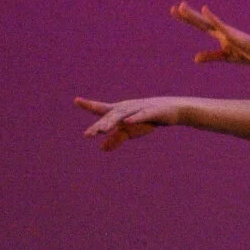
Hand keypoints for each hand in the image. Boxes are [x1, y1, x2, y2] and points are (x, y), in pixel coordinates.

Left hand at [75, 96, 191, 150]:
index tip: (77, 101)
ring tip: (102, 130)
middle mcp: (127, 108)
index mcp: (119, 111)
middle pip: (110, 116)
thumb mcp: (132, 130)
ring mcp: (139, 109)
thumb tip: (102, 148)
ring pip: (123, 116)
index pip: (102, 108)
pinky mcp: (153, 112)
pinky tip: (127, 122)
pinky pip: (142, 115)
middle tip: (88, 134)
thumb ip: (116, 138)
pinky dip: (135, 118)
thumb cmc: (147, 119)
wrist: (172, 108)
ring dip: (112, 122)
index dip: (89, 105)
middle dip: (100, 125)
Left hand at [171, 2, 249, 63]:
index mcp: (218, 34)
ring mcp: (226, 31)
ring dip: (194, 14)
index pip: (199, 25)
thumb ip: (210, 56)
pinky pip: (220, 25)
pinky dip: (212, 17)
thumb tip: (195, 58)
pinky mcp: (232, 34)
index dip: (187, 19)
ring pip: (206, 21)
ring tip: (182, 6)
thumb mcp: (225, 57)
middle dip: (187, 15)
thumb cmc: (246, 53)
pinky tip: (205, 10)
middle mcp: (220, 29)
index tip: (174, 11)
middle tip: (173, 8)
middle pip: (200, 21)